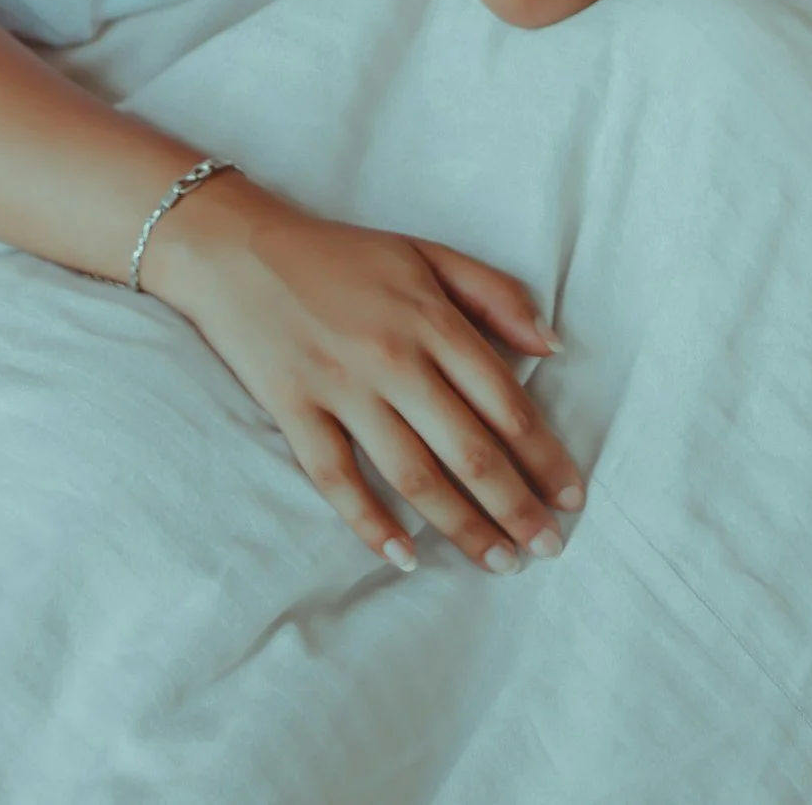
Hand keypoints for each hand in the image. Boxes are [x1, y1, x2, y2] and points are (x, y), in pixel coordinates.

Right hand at [139, 171, 583, 575]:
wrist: (239, 248)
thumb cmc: (341, 254)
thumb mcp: (426, 253)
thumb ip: (494, 293)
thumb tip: (553, 346)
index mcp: (431, 319)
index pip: (504, 402)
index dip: (544, 455)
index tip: (572, 496)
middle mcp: (393, 358)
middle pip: (469, 449)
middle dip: (516, 506)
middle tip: (548, 547)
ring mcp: (341, 388)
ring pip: (414, 474)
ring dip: (462, 527)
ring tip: (499, 563)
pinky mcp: (295, 410)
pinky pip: (337, 479)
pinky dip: (371, 523)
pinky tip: (405, 557)